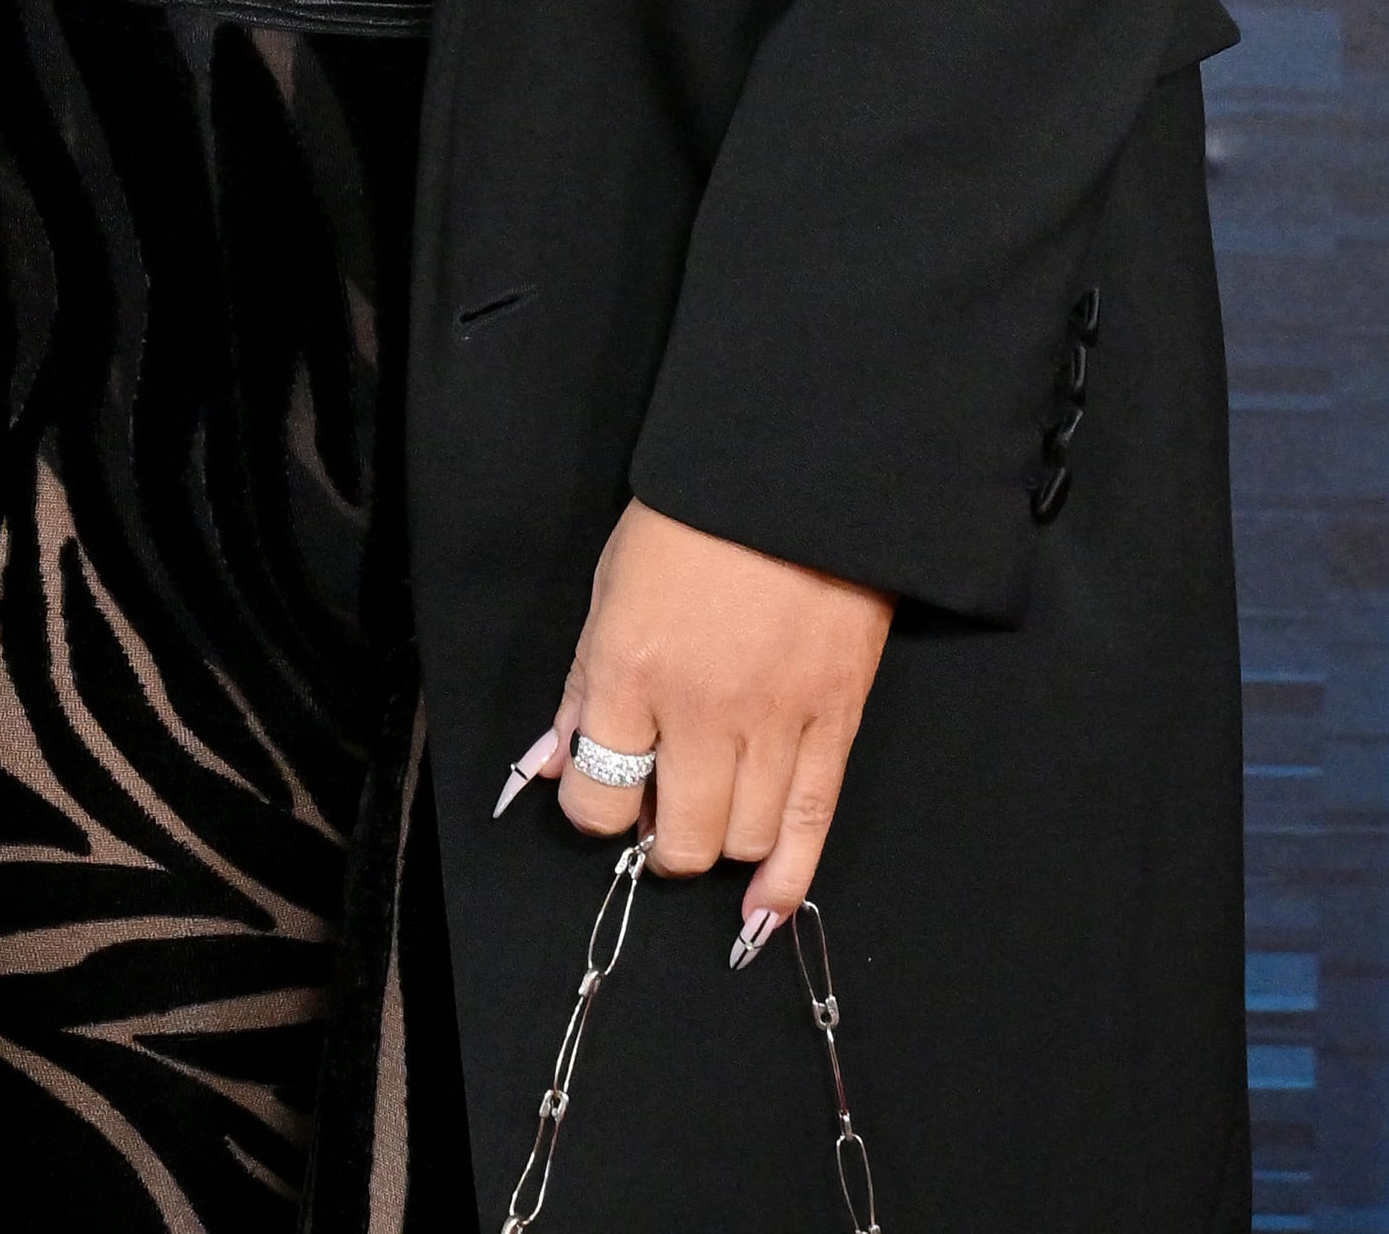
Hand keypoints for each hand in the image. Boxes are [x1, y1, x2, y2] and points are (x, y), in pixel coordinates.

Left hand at [513, 500, 890, 940]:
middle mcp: (700, 711)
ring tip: (711, 818)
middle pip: (679, 838)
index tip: (600, 792)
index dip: (592, 808)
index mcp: (631, 670)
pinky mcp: (837, 724)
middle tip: (662, 811)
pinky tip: (763, 912)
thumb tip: (551, 764)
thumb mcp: (610, 587)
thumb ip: (582, 685)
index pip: (597, 796)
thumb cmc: (689, 521)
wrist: (790, 475)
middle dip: (661, 840)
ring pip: (742, 841)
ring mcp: (775, 723)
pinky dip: (786, 881)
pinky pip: (811, 827)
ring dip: (719, 847)